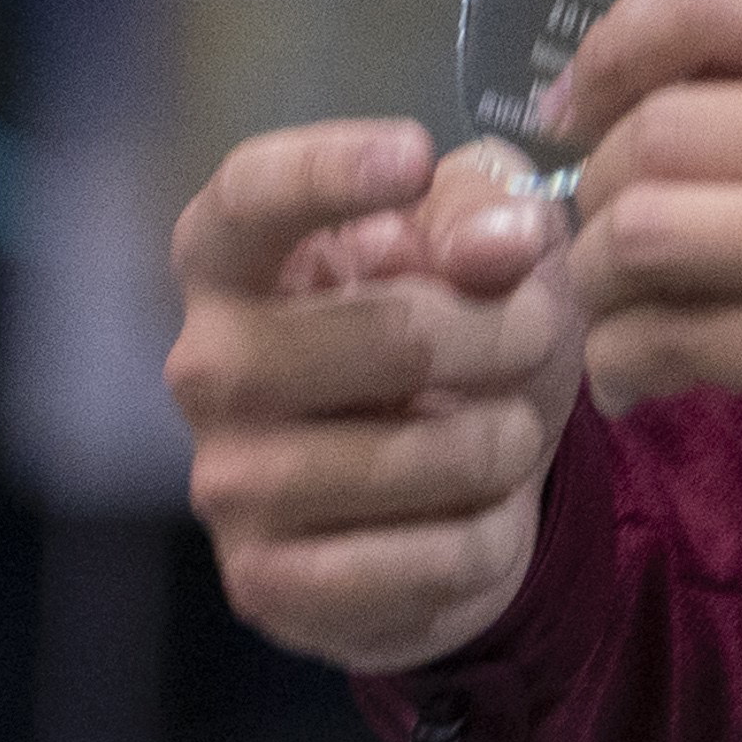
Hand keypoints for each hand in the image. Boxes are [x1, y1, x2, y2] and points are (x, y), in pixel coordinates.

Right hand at [168, 123, 581, 674]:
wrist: (455, 485)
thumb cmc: (460, 324)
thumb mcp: (489, 233)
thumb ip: (491, 206)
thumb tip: (495, 246)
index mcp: (235, 258)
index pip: (247, 197)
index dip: (326, 171)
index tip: (413, 156)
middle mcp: (206, 365)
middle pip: (386, 333)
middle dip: (504, 333)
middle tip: (535, 334)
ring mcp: (226, 483)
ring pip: (420, 458)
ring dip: (506, 440)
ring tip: (506, 430)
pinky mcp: (266, 585)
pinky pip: (432, 559)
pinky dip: (491, 534)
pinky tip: (473, 515)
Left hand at [555, 0, 741, 571]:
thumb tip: (672, 16)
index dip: (615, 41)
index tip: (585, 100)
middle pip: (668, 122)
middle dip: (596, 178)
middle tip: (596, 223)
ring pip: (655, 232)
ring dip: (596, 278)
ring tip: (614, 302)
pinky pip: (686, 346)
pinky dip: (629, 363)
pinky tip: (644, 376)